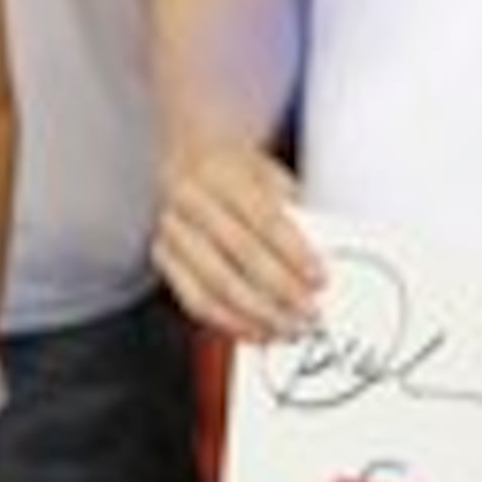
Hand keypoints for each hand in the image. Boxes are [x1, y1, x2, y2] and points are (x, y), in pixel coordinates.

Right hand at [153, 139, 321, 341]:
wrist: (185, 152)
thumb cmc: (233, 166)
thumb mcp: (268, 170)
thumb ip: (289, 207)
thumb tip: (320, 253)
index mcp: (219, 170)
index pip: (262, 217)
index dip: (293, 252)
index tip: (318, 278)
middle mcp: (189, 199)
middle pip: (239, 253)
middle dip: (280, 289)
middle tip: (308, 312)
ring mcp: (171, 230)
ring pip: (213, 284)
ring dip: (256, 313)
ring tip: (287, 328)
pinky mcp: (162, 257)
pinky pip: (194, 299)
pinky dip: (227, 321)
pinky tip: (254, 330)